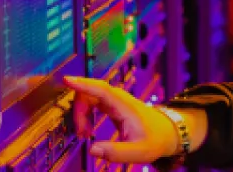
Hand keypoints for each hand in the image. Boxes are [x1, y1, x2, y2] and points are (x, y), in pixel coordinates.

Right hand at [62, 76, 188, 163]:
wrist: (166, 133)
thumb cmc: (154, 140)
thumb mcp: (139, 152)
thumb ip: (116, 153)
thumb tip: (93, 150)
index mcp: (124, 106)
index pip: (100, 89)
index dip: (83, 84)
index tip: (67, 80)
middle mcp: (117, 98)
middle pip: (89, 94)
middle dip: (79, 112)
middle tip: (81, 134)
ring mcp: (114, 100)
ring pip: (88, 98)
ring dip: (81, 115)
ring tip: (84, 135)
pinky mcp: (111, 105)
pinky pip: (91, 103)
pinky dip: (85, 115)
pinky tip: (87, 130)